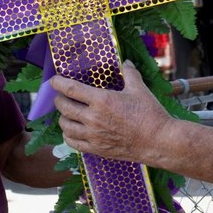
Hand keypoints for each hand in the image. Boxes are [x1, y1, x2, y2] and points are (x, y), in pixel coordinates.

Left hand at [51, 60, 169, 162]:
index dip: (58, 83)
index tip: (54, 80)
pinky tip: (72, 131)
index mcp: (102, 100)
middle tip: (61, 96)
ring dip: (63, 117)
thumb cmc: (150, 114)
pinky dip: (68, 135)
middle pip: (64, 107)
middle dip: (59, 99)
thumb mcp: (140, 89)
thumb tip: (126, 63)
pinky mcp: (97, 149)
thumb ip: (129, 74)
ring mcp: (94, 136)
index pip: (70, 89)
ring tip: (67, 113)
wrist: (159, 141)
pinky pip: (73, 143)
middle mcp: (93, 118)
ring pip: (65, 126)